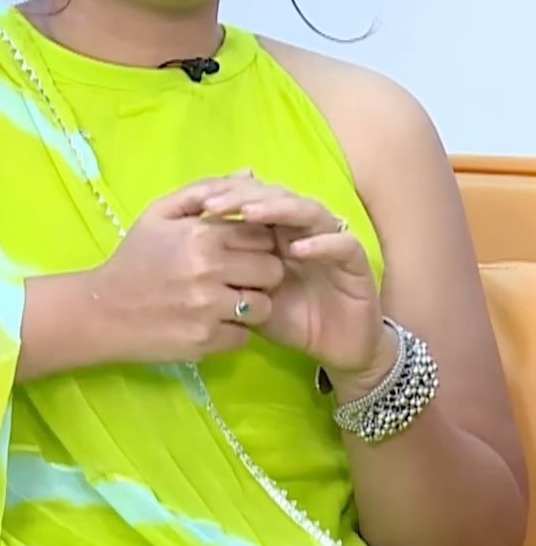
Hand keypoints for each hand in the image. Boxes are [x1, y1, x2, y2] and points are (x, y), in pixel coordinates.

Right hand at [91, 178, 284, 365]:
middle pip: (272, 270)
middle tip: (238, 278)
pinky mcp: (206, 341)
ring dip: (251, 305)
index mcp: (201, 234)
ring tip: (226, 302)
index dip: (257, 243)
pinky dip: (233, 332)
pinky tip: (211, 323)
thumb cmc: (133, 258)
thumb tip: (250, 174)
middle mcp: (210, 269)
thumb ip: (204, 191)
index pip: (262, 235)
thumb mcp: (159, 214)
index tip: (242, 251)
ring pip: (264, 306)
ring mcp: (209, 308)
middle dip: (260, 274)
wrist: (101, 311)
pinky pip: (244, 336)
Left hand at [201, 176, 391, 387]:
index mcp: (276, 230)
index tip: (196, 206)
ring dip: (279, 209)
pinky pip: (342, 244)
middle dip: (243, 197)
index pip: (252, 200)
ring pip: (307, 211)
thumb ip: (226, 272)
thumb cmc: (288, 318)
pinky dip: (322, 243)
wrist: (336, 348)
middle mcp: (303, 228)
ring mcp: (331, 240)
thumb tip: (187, 254)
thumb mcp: (247, 297)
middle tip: (214, 205)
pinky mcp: (357, 261)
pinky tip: (298, 248)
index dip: (226, 198)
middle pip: (276, 196)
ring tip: (249, 213)